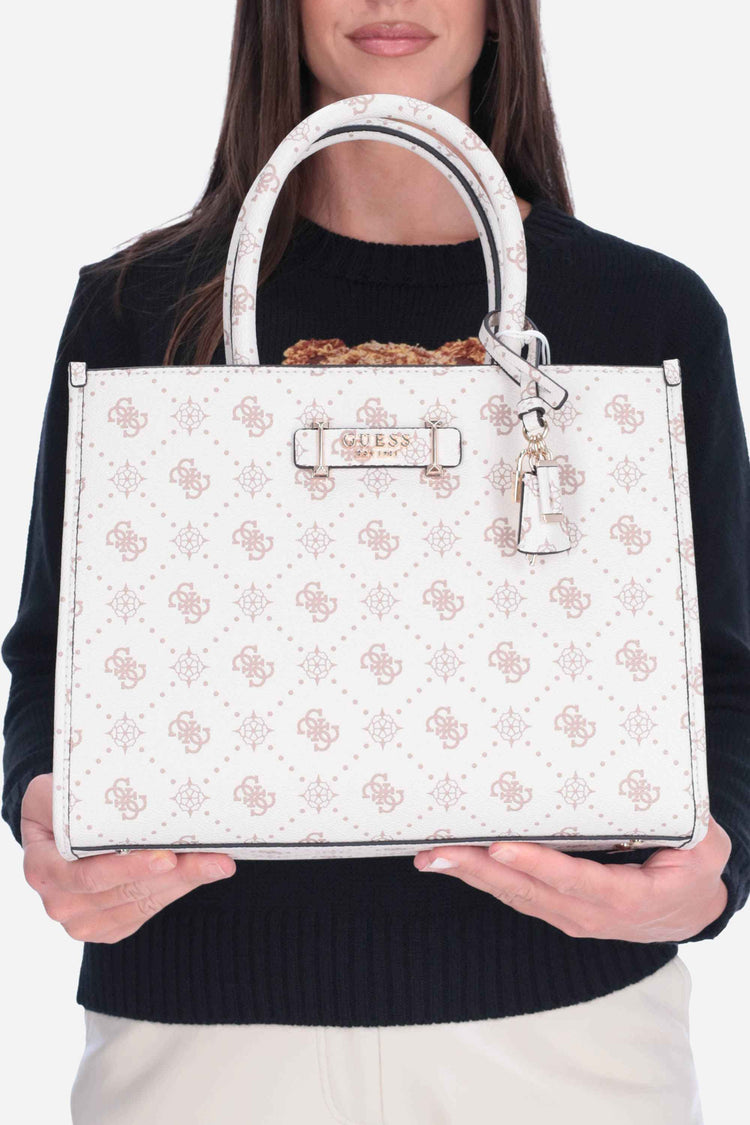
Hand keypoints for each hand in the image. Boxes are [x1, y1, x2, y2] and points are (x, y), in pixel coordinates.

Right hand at [20, 773, 236, 943]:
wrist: (58, 829)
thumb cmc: (60, 804)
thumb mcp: (54, 792)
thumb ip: (70, 797)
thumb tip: (114, 783)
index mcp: (42, 868)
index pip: (88, 875)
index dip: (128, 868)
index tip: (167, 856)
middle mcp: (59, 902)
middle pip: (125, 892)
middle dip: (174, 875)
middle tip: (215, 859)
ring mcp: (82, 921)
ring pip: (142, 904)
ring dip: (184, 883)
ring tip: (219, 864)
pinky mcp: (106, 928)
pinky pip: (145, 913)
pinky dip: (176, 892)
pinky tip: (201, 873)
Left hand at [413, 814, 731, 941]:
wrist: (689, 909)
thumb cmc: (693, 867)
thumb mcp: (700, 844)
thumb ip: (682, 824)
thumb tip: (654, 783)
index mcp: (628, 899)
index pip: (577, 882)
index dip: (537, 866)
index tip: (501, 848)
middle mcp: (591, 915)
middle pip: (529, 892)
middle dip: (479, 871)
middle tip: (437, 852)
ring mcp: (571, 917)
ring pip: (514, 896)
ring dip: (470, 876)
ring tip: (431, 855)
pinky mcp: (557, 910)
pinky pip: (517, 895)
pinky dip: (483, 879)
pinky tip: (454, 862)